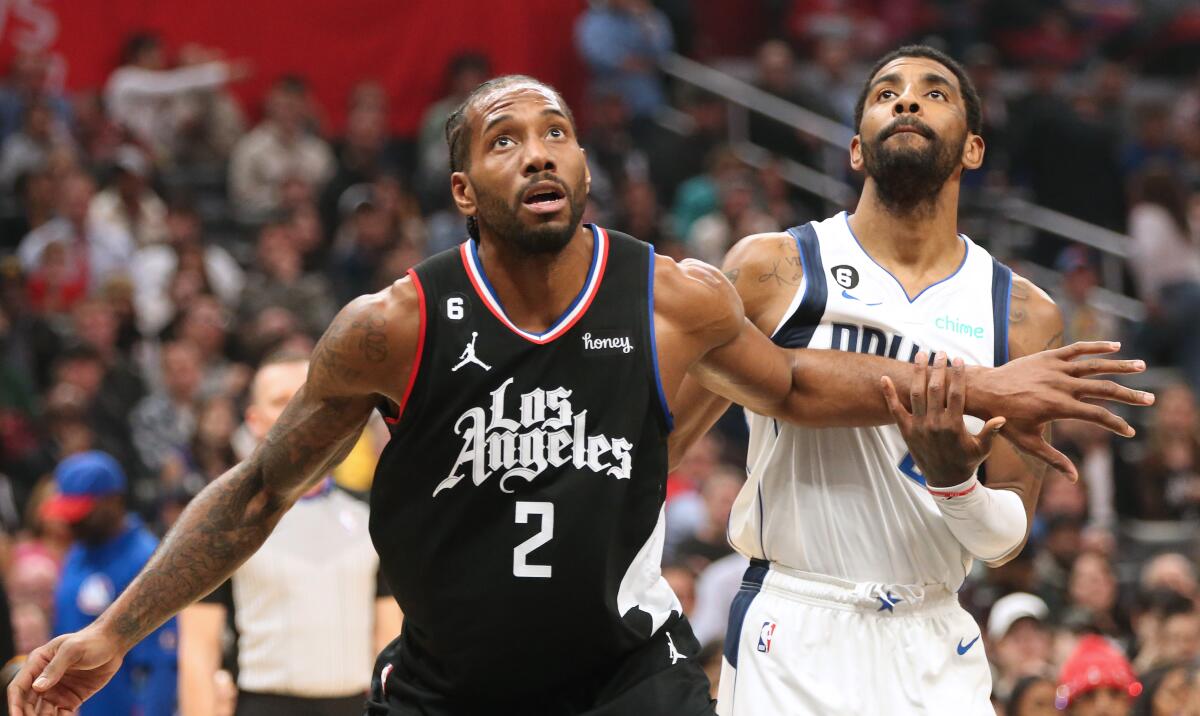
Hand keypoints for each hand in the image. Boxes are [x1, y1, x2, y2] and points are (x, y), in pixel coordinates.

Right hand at [8, 627, 125, 713]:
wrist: (114, 644)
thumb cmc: (92, 641)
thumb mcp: (73, 650)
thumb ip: (55, 668)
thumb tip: (36, 688)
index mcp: (38, 663)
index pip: (19, 687)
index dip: (15, 704)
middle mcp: (43, 679)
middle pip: (28, 703)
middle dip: (27, 715)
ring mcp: (57, 690)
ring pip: (42, 712)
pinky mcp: (71, 698)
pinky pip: (60, 715)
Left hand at [882, 353, 1005, 487]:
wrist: (946, 481)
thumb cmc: (967, 462)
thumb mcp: (982, 448)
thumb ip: (990, 432)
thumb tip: (1001, 417)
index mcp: (954, 425)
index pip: (956, 394)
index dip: (957, 375)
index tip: (957, 360)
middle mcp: (934, 423)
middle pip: (935, 389)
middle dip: (938, 368)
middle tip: (940, 353)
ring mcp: (918, 426)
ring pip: (916, 394)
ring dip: (917, 373)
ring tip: (920, 355)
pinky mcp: (906, 430)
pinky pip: (895, 410)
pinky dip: (889, 394)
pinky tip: (884, 378)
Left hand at [966, 341, 1152, 477]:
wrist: (983, 391)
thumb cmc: (1004, 420)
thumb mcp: (1028, 443)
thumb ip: (1054, 459)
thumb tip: (1074, 479)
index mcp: (1058, 407)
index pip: (1097, 416)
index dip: (1116, 425)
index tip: (1129, 432)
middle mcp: (1061, 386)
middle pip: (1104, 389)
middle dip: (1129, 395)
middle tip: (1150, 399)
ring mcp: (1055, 369)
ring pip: (1095, 366)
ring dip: (1120, 366)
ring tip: (1142, 366)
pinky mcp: (1048, 357)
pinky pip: (1076, 349)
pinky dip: (1096, 346)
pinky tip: (1115, 346)